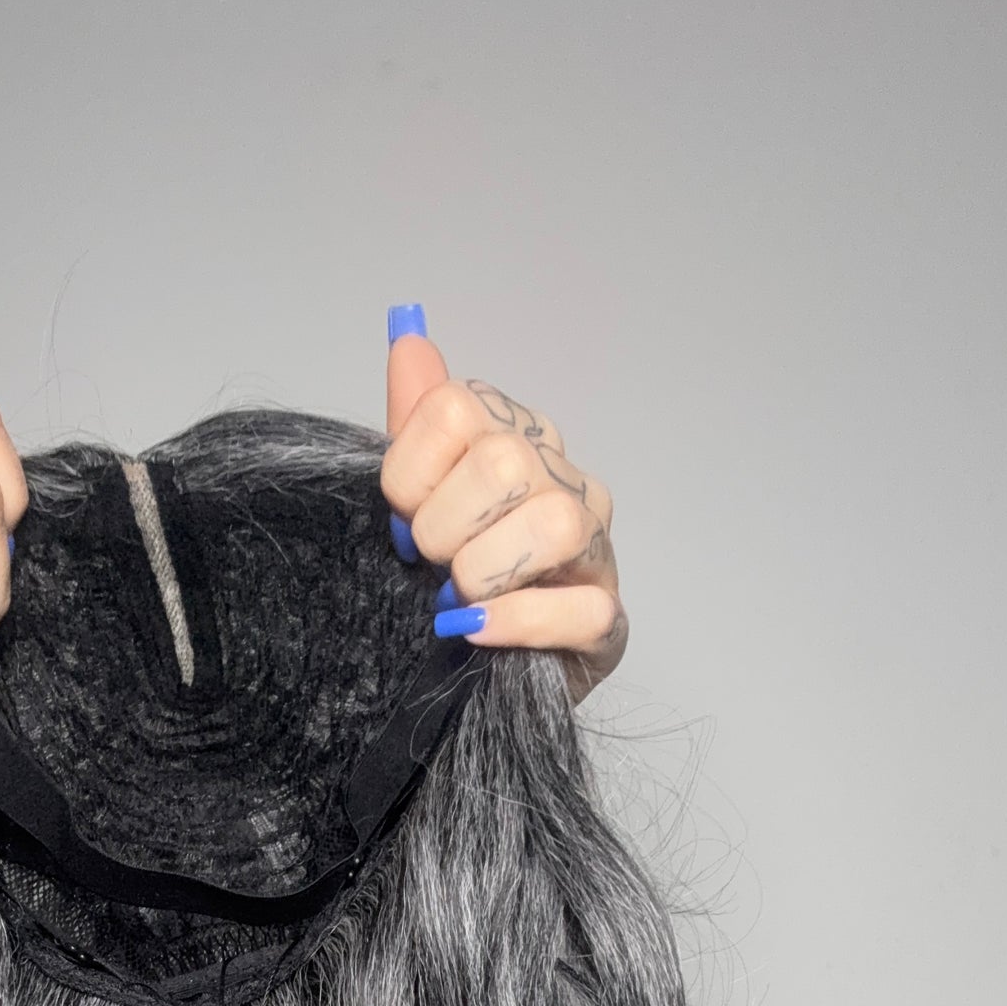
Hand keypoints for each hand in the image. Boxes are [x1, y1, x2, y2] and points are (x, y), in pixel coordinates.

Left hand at [381, 321, 626, 695]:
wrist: (477, 670)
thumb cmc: (455, 576)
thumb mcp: (422, 494)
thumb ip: (416, 417)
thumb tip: (409, 335)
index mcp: (519, 439)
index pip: (453, 411)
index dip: (408, 473)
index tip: (400, 516)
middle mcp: (566, 482)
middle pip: (503, 461)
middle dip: (442, 525)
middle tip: (428, 563)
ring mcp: (595, 551)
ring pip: (555, 524)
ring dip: (482, 570)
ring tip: (456, 599)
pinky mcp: (606, 622)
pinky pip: (581, 609)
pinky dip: (518, 620)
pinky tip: (476, 630)